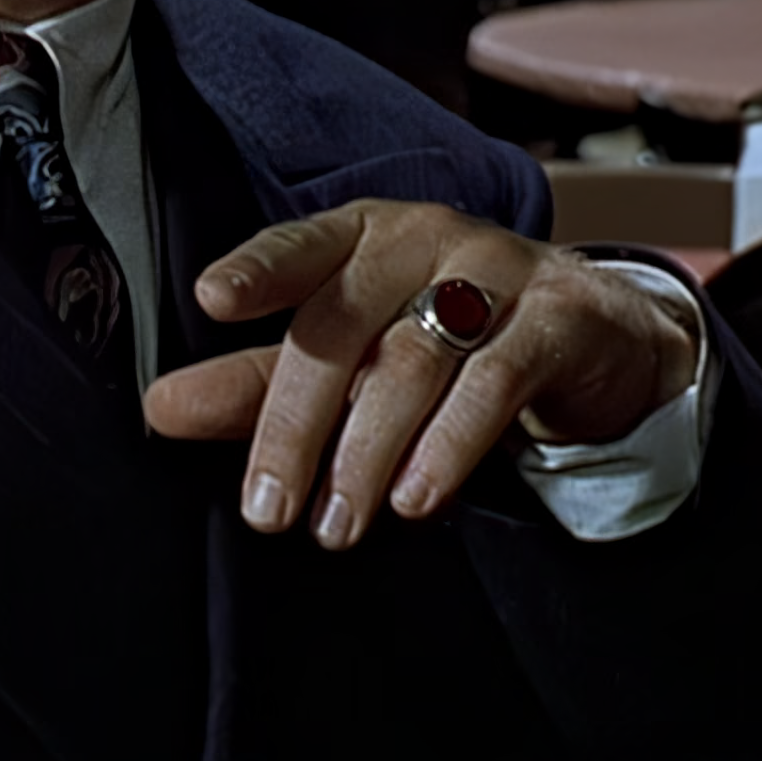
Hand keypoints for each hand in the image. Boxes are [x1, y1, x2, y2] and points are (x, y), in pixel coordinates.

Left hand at [139, 200, 697, 549]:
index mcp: (366, 235)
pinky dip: (450, 445)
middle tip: (268, 508)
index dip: (259, 268)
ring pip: (416, 358)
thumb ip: (262, 384)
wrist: (599, 343)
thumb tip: (163, 408)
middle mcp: (429, 238)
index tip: (211, 299)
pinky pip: (497, 380)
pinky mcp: (562, 317)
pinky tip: (416, 498)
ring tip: (337, 525)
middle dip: (296, 422)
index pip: (302, 245)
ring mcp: (501, 269)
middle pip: (344, 321)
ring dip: (368, 451)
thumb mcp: (359, 360)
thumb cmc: (453, 343)